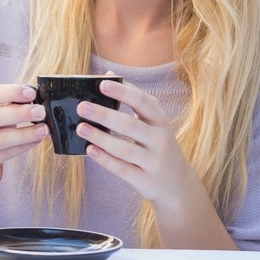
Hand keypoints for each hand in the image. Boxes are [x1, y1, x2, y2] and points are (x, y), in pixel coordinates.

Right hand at [0, 84, 48, 190]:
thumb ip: (7, 105)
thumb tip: (31, 95)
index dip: (11, 92)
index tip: (32, 93)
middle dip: (20, 113)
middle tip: (40, 112)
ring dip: (24, 133)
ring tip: (43, 129)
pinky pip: (2, 156)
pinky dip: (21, 148)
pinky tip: (34, 142)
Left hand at [75, 80, 196, 206]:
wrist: (178, 185)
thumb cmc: (157, 146)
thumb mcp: (153, 123)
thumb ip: (133, 100)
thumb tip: (108, 75)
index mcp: (160, 121)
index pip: (143, 102)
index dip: (123, 92)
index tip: (102, 83)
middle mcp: (160, 140)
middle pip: (130, 125)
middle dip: (104, 115)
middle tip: (82, 107)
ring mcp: (154, 162)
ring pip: (125, 149)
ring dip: (100, 138)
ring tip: (81, 128)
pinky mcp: (146, 181)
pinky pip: (123, 169)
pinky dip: (105, 160)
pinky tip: (90, 150)